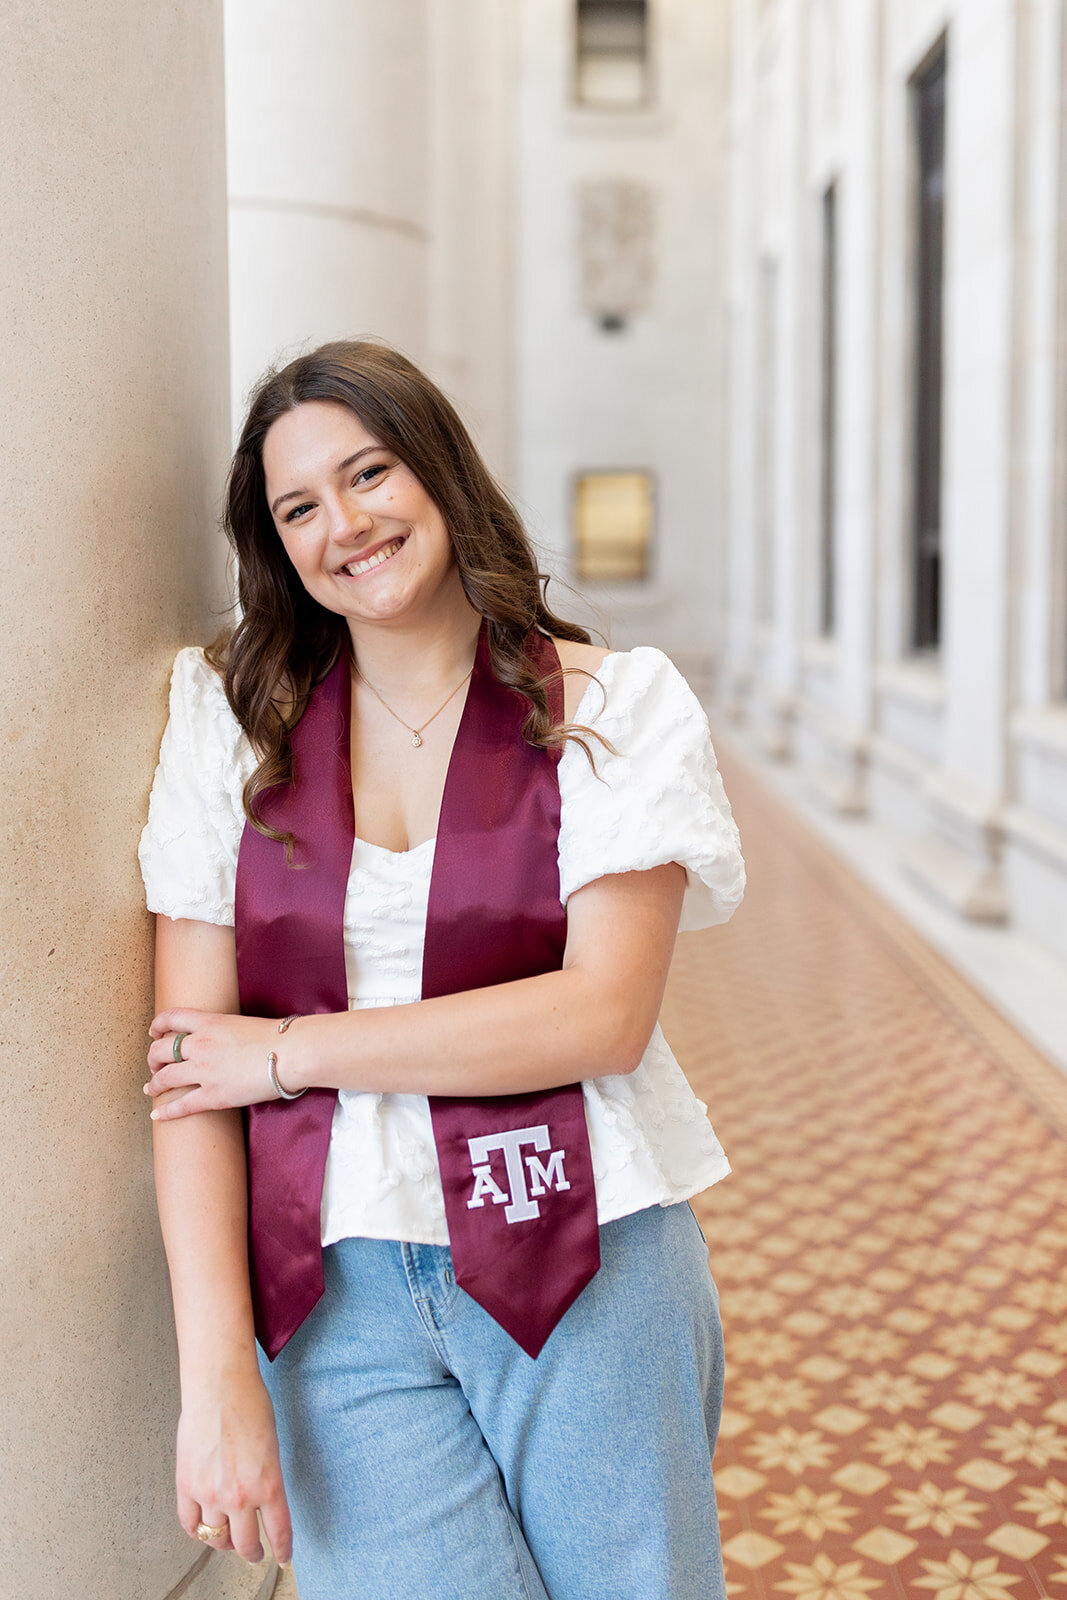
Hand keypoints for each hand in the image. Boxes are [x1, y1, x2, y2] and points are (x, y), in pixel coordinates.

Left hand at [146, 1009, 293, 1118]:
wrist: (292, 1052)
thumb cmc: (278, 1037)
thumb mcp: (244, 1023)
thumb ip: (226, 1030)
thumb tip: (225, 1040)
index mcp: (210, 1023)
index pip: (172, 1018)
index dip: (158, 1025)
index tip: (154, 1032)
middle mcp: (201, 1045)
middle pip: (161, 1049)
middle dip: (152, 1058)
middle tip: (155, 1066)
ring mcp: (204, 1071)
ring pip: (164, 1077)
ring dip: (154, 1084)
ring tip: (151, 1088)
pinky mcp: (213, 1096)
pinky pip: (181, 1105)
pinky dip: (165, 1111)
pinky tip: (157, 1115)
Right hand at [177, 1365, 292, 1566]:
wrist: (219, 1386)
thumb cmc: (250, 1405)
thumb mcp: (273, 1447)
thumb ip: (267, 1479)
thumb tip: (263, 1502)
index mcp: (269, 1485)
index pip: (279, 1532)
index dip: (282, 1550)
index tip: (283, 1557)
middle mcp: (240, 1496)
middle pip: (245, 1545)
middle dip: (253, 1552)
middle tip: (256, 1553)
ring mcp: (210, 1494)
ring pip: (216, 1538)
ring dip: (224, 1543)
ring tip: (228, 1540)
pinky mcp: (187, 1486)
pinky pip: (190, 1524)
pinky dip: (198, 1531)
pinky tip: (204, 1528)